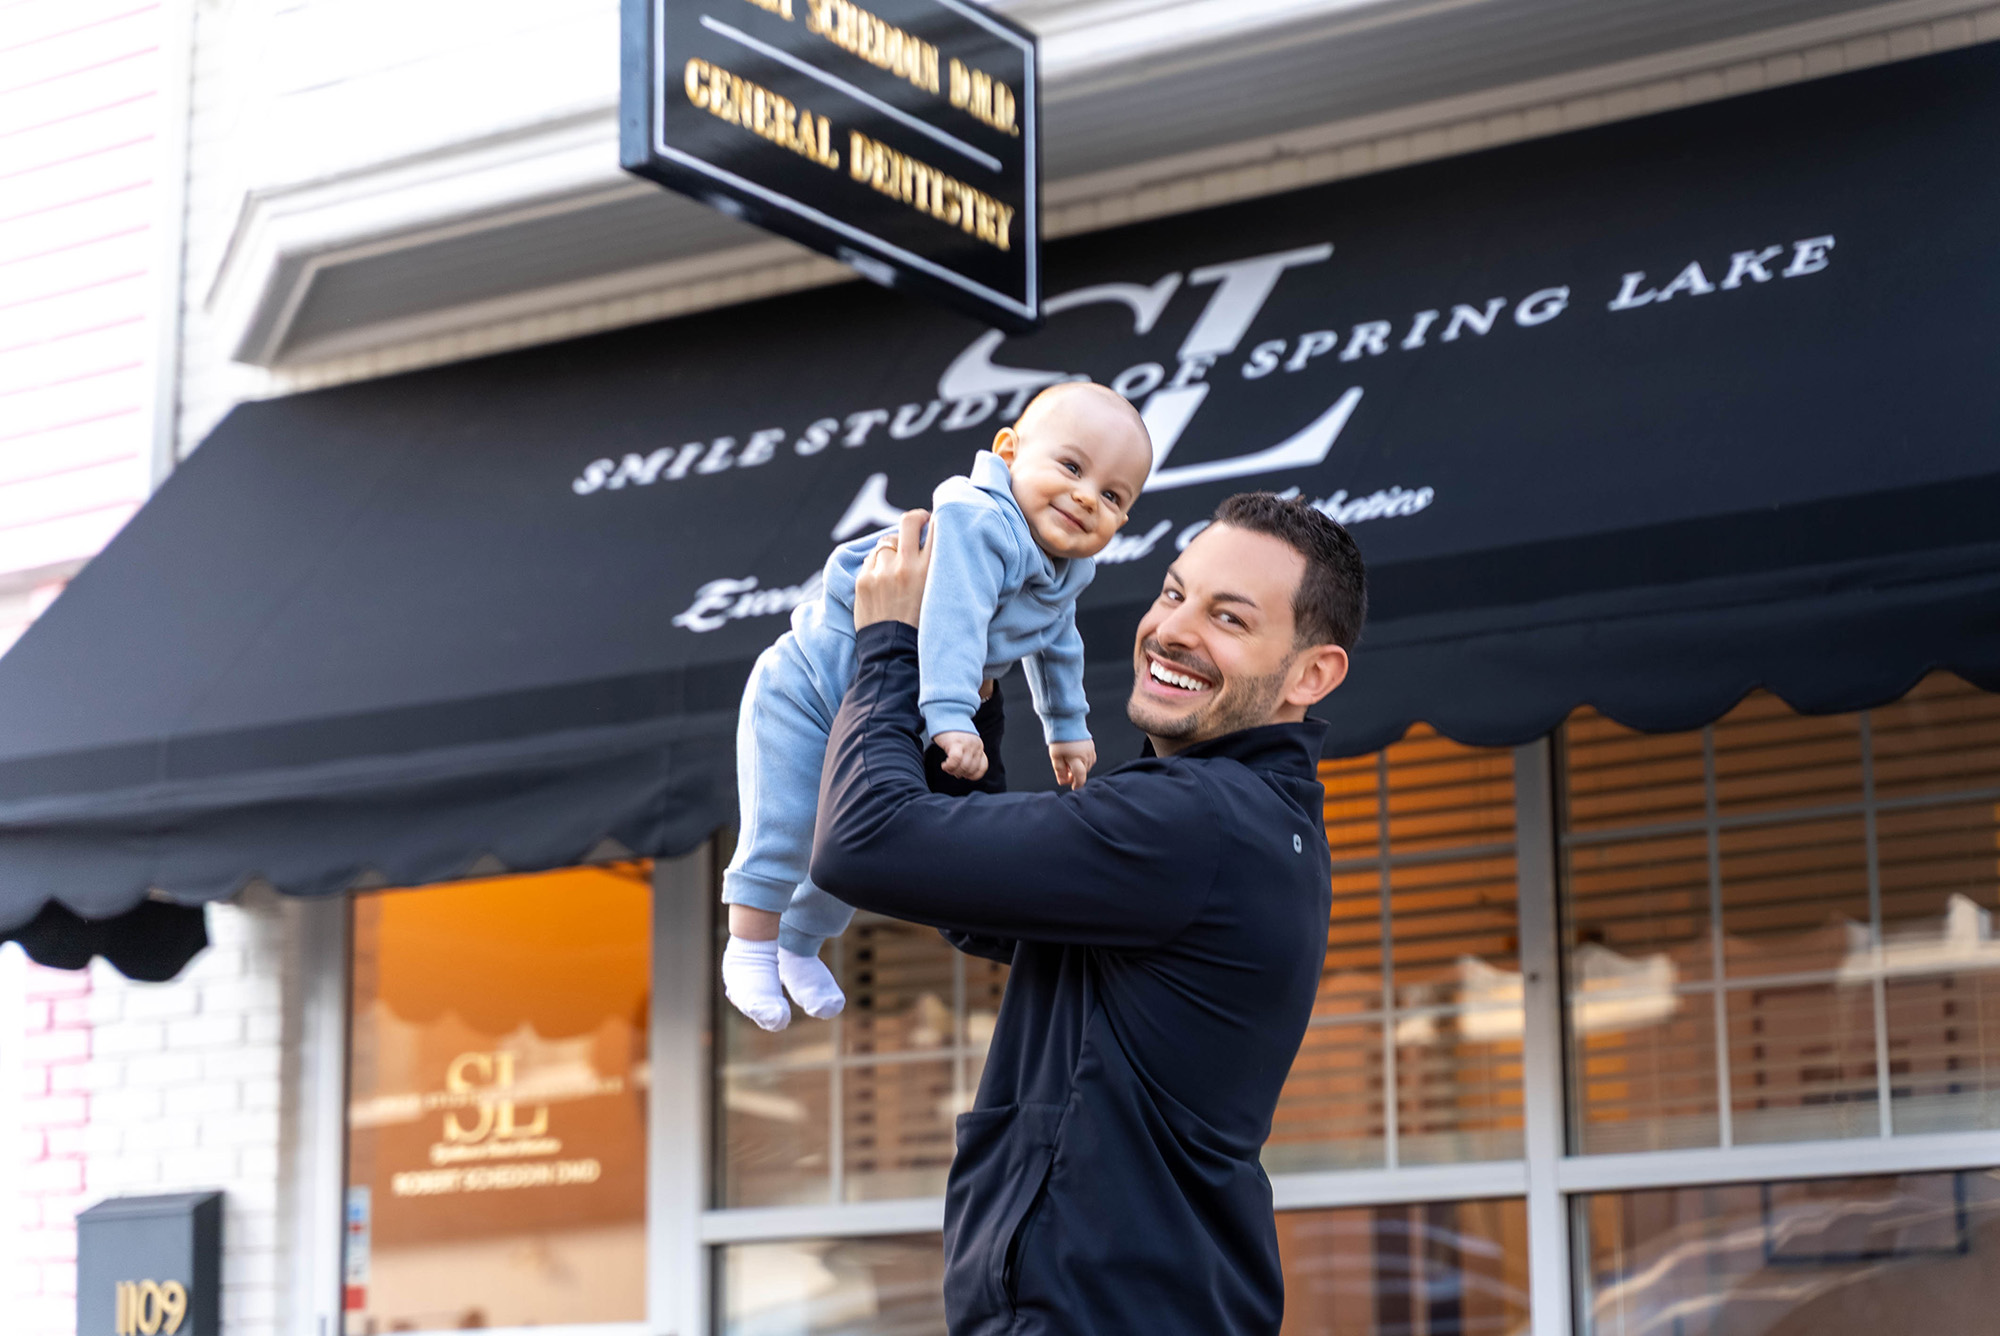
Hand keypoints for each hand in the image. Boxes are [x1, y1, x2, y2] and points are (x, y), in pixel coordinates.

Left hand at [852, 508, 929, 628]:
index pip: (935, 529)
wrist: (893, 652)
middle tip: (918, 522)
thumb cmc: (922, 627)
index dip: (935, 521)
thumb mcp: (939, 595)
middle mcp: (905, 566)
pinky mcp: (863, 580)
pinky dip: (878, 565)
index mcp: (929, 570)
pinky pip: (871, 559)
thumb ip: (936, 569)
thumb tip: (933, 542)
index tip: (935, 523)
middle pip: (908, 522)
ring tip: (897, 565)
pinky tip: (883, 580)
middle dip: (915, 518)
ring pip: (887, 542)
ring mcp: (881, 572)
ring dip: (893, 549)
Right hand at [936, 730, 988, 780]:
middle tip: (952, 770)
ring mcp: (967, 744)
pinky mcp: (956, 743)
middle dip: (960, 773)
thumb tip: (960, 774)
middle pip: (971, 769)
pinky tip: (944, 765)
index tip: (963, 774)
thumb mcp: (963, 744)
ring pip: (964, 767)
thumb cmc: (952, 731)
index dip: (972, 775)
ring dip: (953, 771)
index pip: (982, 767)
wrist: (946, 713)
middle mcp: (975, 746)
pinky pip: (955, 761)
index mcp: (978, 747)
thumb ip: (965, 757)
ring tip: (947, 767)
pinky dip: (949, 766)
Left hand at [1049, 739, 1094, 789]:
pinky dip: (1083, 762)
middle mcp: (1086, 755)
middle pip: (1083, 772)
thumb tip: (1063, 782)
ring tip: (1068, 762)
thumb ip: (1059, 770)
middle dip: (1075, 775)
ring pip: (1087, 766)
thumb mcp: (1055, 756)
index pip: (1080, 776)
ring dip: (1079, 768)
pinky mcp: (1091, 746)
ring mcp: (1090, 751)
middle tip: (1065, 771)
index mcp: (1076, 758)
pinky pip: (1090, 759)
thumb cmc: (1059, 738)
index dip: (1077, 784)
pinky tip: (1075, 757)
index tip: (1073, 787)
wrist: (1066, 721)